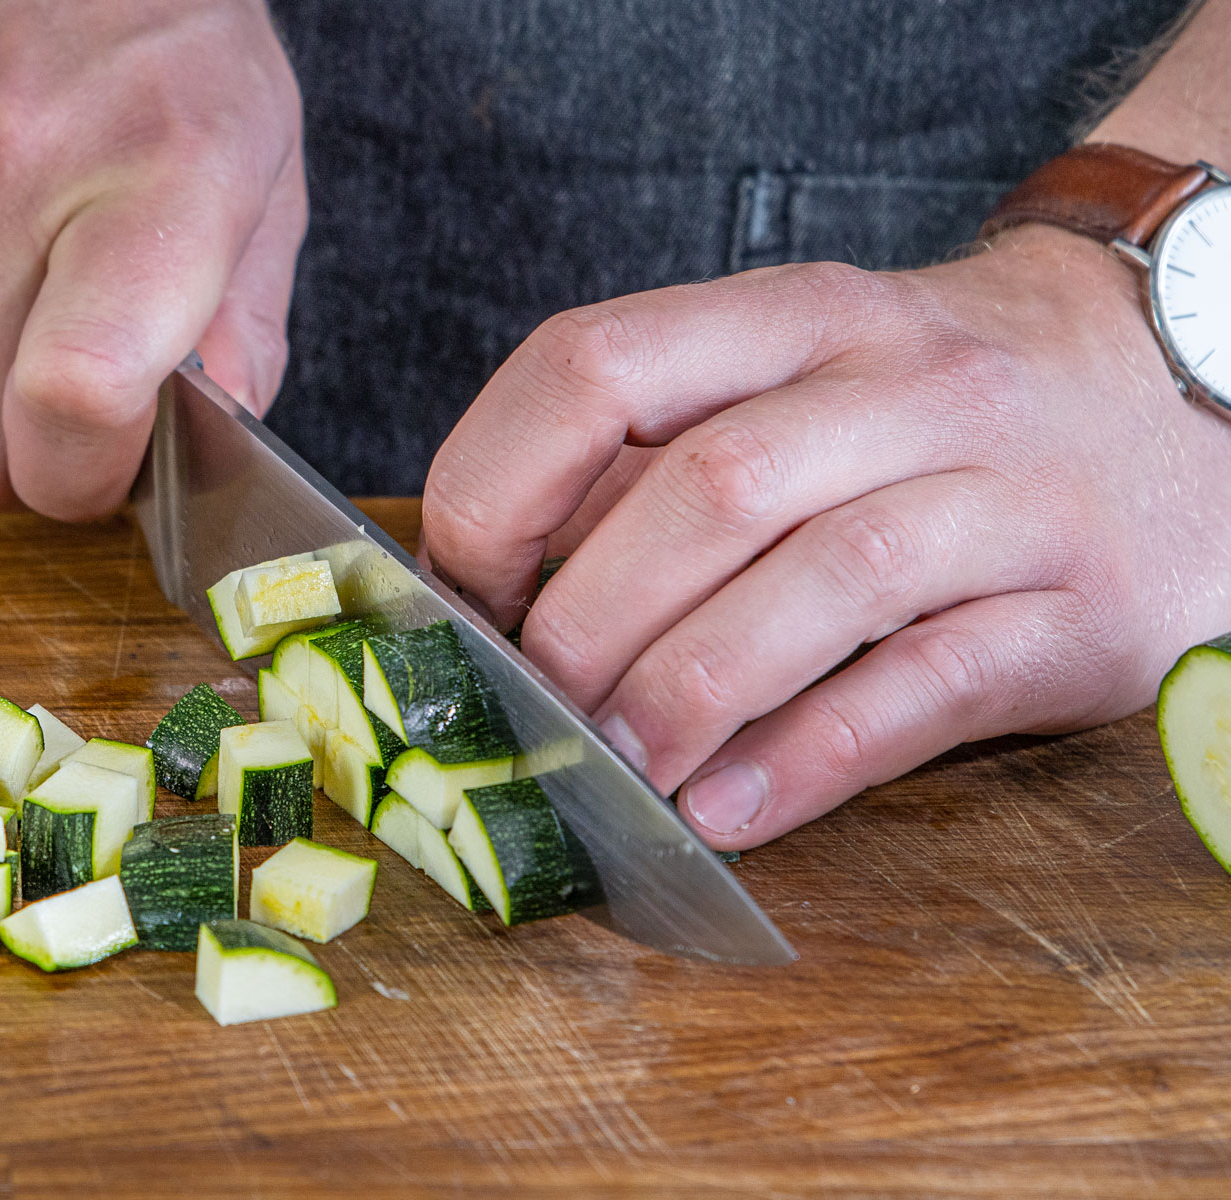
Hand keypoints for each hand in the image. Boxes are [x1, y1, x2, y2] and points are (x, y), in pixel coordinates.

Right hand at [0, 0, 304, 517]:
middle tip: (53, 419)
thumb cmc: (160, 46)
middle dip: (9, 469)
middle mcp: (4, 176)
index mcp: (150, 182)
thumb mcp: (260, 171)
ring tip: (6, 307)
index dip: (80, 476)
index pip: (71, 397)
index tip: (104, 467)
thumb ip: (246, 327)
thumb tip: (212, 450)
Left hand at [422, 225, 1230, 849]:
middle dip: (589, 620)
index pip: (603, 361)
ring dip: (688, 693)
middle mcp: (905, 386)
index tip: (464, 587)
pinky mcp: (1079, 610)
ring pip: (824, 581)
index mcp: (798, 317)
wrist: (1181, 393)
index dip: (501, 483)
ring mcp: (1006, 493)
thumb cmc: (930, 412)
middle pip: (712, 491)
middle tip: (533, 709)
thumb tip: (495, 591)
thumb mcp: (799, 381)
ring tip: (615, 773)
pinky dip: (810, 756)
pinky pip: (929, 685)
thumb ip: (658, 463)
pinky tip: (727, 808)